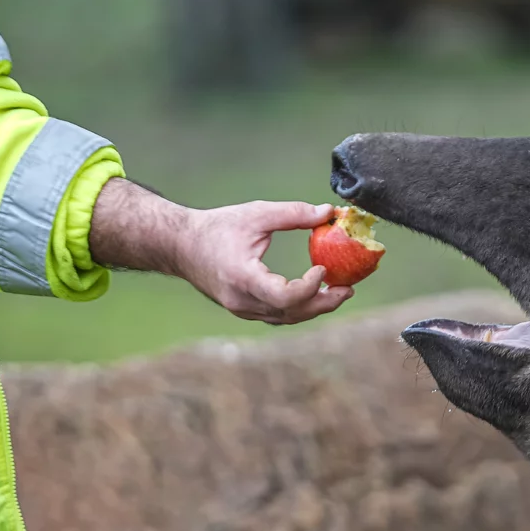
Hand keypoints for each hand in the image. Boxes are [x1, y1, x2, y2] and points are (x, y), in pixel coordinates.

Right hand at [89, 179, 352, 324]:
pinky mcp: (244, 310)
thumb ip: (294, 214)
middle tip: (349, 288)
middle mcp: (243, 301)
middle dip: (323, 302)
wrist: (180, 246)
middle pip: (291, 313)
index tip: (323, 268)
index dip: (309, 287)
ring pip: (286, 318)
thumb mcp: (257, 214)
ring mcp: (242, 309)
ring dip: (315, 307)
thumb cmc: (217, 227)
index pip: (284, 297)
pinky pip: (277, 315)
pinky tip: (316, 293)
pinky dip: (299, 308)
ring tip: (340, 292)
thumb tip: (330, 212)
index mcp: (244, 278)